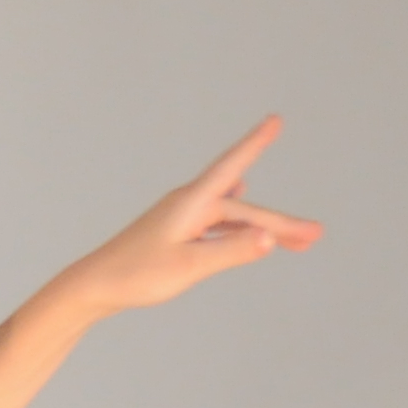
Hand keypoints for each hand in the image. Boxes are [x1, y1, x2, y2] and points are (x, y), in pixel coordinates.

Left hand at [62, 115, 323, 314]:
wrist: (91, 287)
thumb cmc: (135, 275)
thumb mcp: (189, 267)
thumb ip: (231, 251)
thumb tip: (269, 239)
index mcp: (191, 203)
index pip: (232, 165)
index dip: (255, 143)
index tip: (275, 119)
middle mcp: (187, 204)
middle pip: (243, 210)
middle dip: (280, 223)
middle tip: (315, 237)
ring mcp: (181, 218)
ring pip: (233, 219)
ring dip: (264, 229)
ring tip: (298, 244)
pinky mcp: (175, 233)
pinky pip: (217, 226)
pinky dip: (238, 228)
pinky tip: (248, 225)